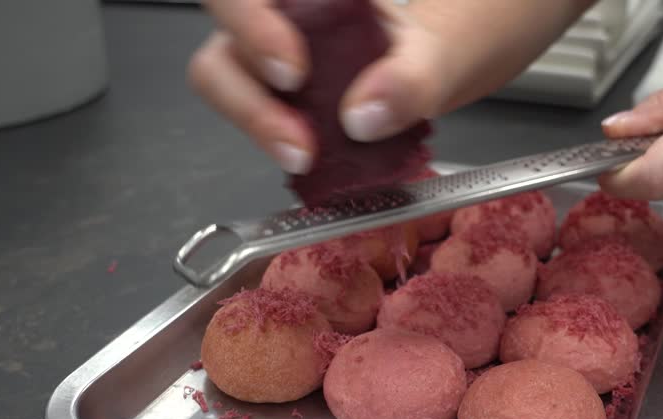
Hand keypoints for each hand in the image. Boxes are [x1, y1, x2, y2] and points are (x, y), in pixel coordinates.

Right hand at [188, 0, 598, 175]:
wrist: (444, 71)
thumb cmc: (437, 48)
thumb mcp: (445, 56)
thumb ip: (412, 77)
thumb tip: (362, 117)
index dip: (249, 22)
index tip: (295, 69)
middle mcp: (275, 15)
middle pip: (217, 39)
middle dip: (243, 90)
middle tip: (297, 136)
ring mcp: (265, 57)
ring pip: (222, 79)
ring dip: (253, 122)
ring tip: (303, 156)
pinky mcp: (273, 100)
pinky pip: (255, 118)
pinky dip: (275, 141)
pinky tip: (312, 160)